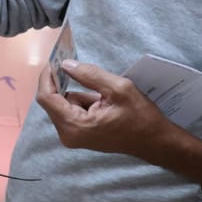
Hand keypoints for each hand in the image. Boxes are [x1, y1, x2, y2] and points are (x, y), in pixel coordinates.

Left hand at [34, 60, 178, 162]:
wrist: (154, 141)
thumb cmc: (140, 117)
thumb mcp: (118, 88)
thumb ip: (89, 74)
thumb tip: (65, 64)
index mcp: (74, 125)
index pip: (46, 97)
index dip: (47, 77)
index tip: (54, 60)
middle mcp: (68, 134)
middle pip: (52, 101)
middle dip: (64, 83)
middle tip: (78, 68)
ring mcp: (72, 137)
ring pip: (63, 105)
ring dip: (78, 93)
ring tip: (103, 95)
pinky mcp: (79, 135)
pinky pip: (72, 112)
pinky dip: (82, 102)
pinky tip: (102, 103)